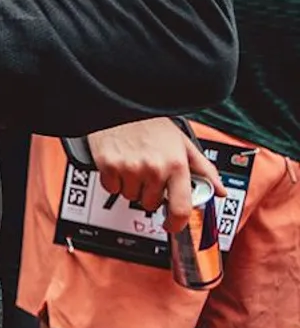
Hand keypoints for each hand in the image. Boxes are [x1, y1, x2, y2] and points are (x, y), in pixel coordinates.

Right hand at [85, 117, 224, 234]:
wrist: (120, 102)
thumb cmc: (151, 122)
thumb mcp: (183, 143)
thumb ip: (203, 170)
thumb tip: (219, 191)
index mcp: (176, 165)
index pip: (180, 207)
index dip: (176, 223)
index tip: (171, 225)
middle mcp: (154, 169)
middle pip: (150, 203)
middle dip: (149, 194)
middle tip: (148, 175)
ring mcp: (130, 169)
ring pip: (130, 196)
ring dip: (131, 186)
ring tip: (132, 164)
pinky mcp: (108, 166)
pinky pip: (112, 188)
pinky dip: (114, 180)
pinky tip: (119, 163)